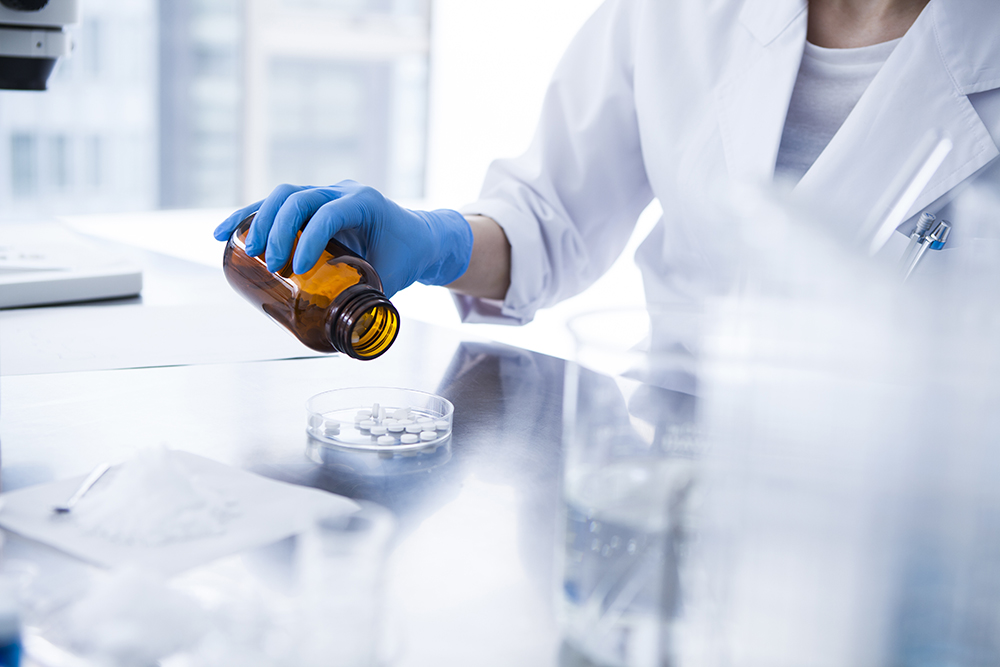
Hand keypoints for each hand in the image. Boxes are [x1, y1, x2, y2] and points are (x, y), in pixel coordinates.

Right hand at [213, 181, 473, 297]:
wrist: (418, 237)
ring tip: (244, 250)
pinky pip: (276, 204)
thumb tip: (348, 343)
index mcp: (364, 203)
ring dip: (258, 220)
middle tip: (271, 265)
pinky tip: (223, 233)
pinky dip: (249, 216)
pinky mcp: (311, 203)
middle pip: (299, 197)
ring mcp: (325, 193)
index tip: (297, 268)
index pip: (330, 213)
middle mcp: (342, 191)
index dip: (310, 238)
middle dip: (278, 229)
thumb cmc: (407, 258)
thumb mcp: (394, 279)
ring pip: (284, 195)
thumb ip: (371, 305)